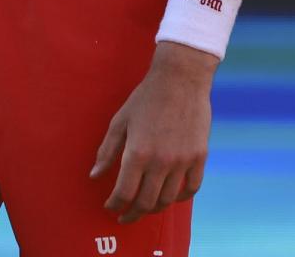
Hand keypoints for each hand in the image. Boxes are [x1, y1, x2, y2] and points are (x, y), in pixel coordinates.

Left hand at [90, 41, 216, 223]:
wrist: (180, 78)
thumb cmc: (146, 97)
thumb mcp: (120, 120)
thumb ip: (107, 150)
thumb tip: (94, 175)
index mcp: (138, 152)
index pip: (124, 193)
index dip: (115, 204)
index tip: (110, 207)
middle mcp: (161, 162)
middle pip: (145, 202)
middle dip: (132, 213)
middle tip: (125, 215)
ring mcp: (182, 161)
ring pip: (167, 200)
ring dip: (154, 208)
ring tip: (144, 206)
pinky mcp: (199, 157)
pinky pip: (190, 189)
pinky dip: (179, 198)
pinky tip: (169, 196)